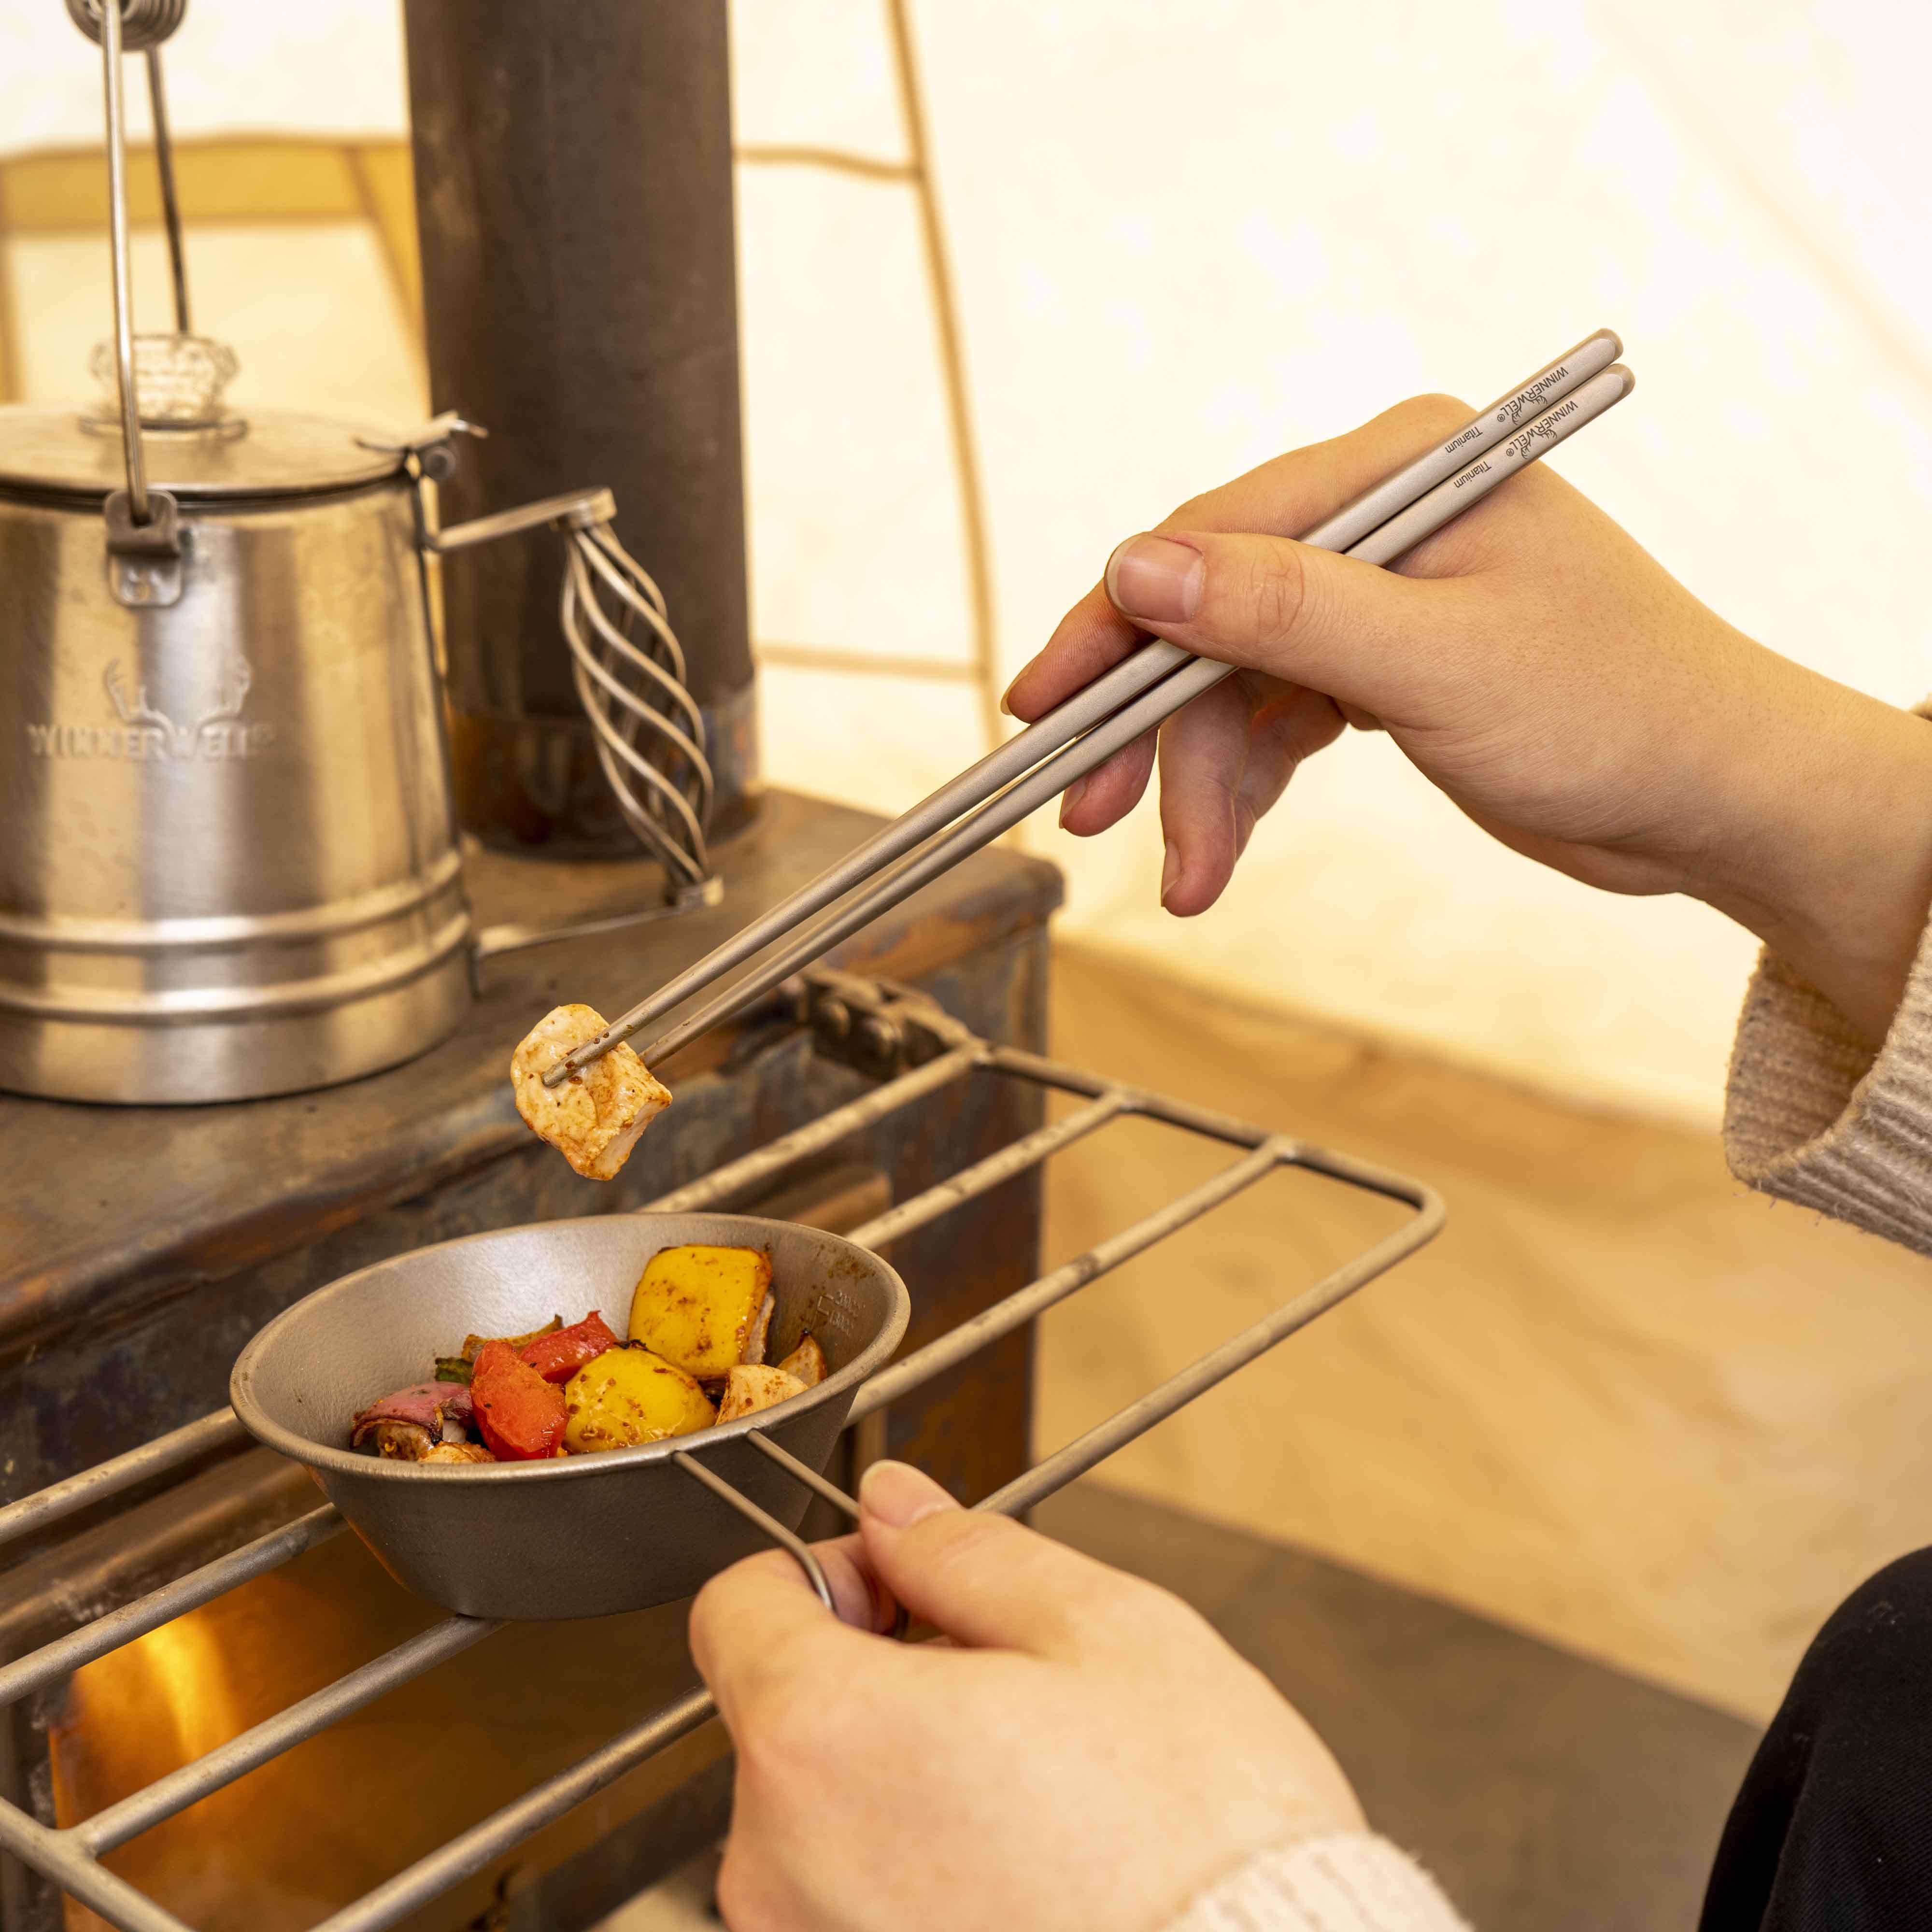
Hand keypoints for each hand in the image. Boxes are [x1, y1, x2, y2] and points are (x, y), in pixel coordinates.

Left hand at [688, 1461, 1362, 1931]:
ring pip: (821, 1817)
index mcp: (821, 1738)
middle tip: (1010, 1697)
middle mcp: (779, 1864)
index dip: (829, 1574)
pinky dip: (914, 1873)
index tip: (906, 1590)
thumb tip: (893, 1506)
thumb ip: (967, 1553)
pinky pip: (850, 1905)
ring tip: (1032, 1798)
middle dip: (879, 1680)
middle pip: (783, 1716)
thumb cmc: (1199, 1840)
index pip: (737, 1606)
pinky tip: (1021, 1875)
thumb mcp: (1103, 1632)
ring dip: (901, 1782)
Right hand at [1005, 395, 1931, 1044]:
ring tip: (1189, 879)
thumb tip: (1138, 567)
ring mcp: (1378, 598)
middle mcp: (1381, 519)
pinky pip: (1274, 722)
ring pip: (1233, 684)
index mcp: (1404, 469)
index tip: (1043, 708)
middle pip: (1209, 615)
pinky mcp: (1381, 670)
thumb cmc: (1616, 713)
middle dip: (1150, 727)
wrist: (1716, 802)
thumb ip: (1284, 609)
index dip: (1117, 623)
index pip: (1214, 533)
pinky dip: (1243, 788)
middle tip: (1087, 814)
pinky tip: (1220, 853)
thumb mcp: (1437, 662)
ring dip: (1199, 784)